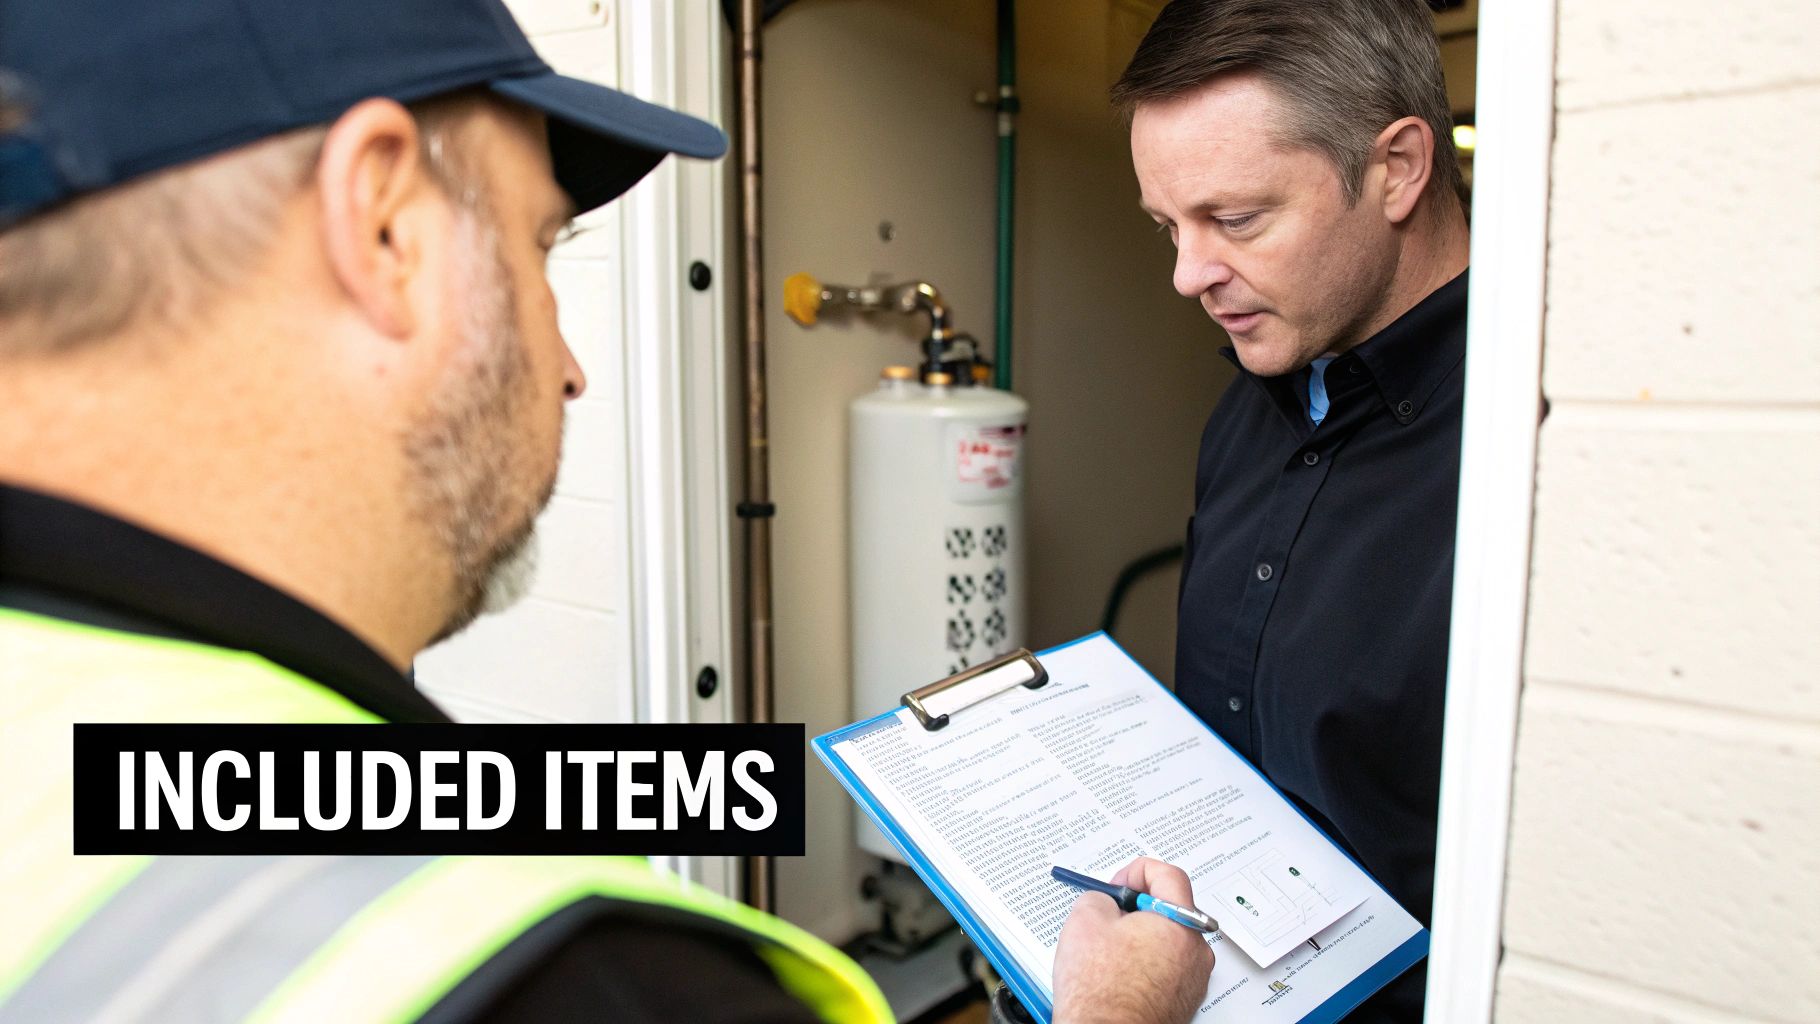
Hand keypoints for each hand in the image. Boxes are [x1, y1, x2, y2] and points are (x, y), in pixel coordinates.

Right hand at [1051, 857, 1213, 1023]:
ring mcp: (1192, 979)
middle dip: (1137, 909)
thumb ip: (1100, 896)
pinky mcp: (1183, 1000)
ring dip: (1140, 939)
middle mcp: (1195, 951)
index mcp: (1180, 924)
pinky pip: (1166, 968)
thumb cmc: (1101, 992)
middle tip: (1110, 918)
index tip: (1118, 886)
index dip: (1136, 873)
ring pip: (1167, 941)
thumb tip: (1105, 900)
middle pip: (1170, 910)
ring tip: (1109, 954)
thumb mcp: (1085, 919)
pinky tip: (1119, 975)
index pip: (1168, 875)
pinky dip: (1145, 964)